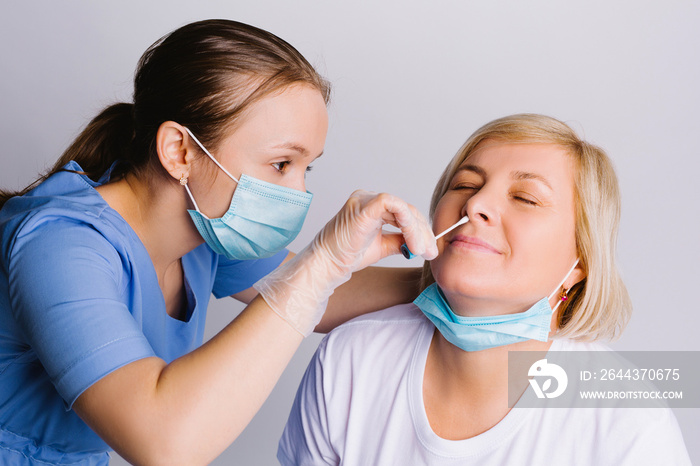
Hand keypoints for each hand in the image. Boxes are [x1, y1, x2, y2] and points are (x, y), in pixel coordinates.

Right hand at [254, 190, 436, 335]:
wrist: (327, 265)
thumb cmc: (347, 256)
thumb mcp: (382, 246)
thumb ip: (399, 239)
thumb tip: (421, 242)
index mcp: (371, 206)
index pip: (404, 212)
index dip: (420, 229)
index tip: (430, 250)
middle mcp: (368, 198)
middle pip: (406, 209)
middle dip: (423, 232)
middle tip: (431, 252)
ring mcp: (365, 200)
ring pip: (403, 208)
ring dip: (418, 230)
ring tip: (423, 251)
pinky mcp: (364, 207)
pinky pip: (393, 205)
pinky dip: (408, 223)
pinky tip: (412, 243)